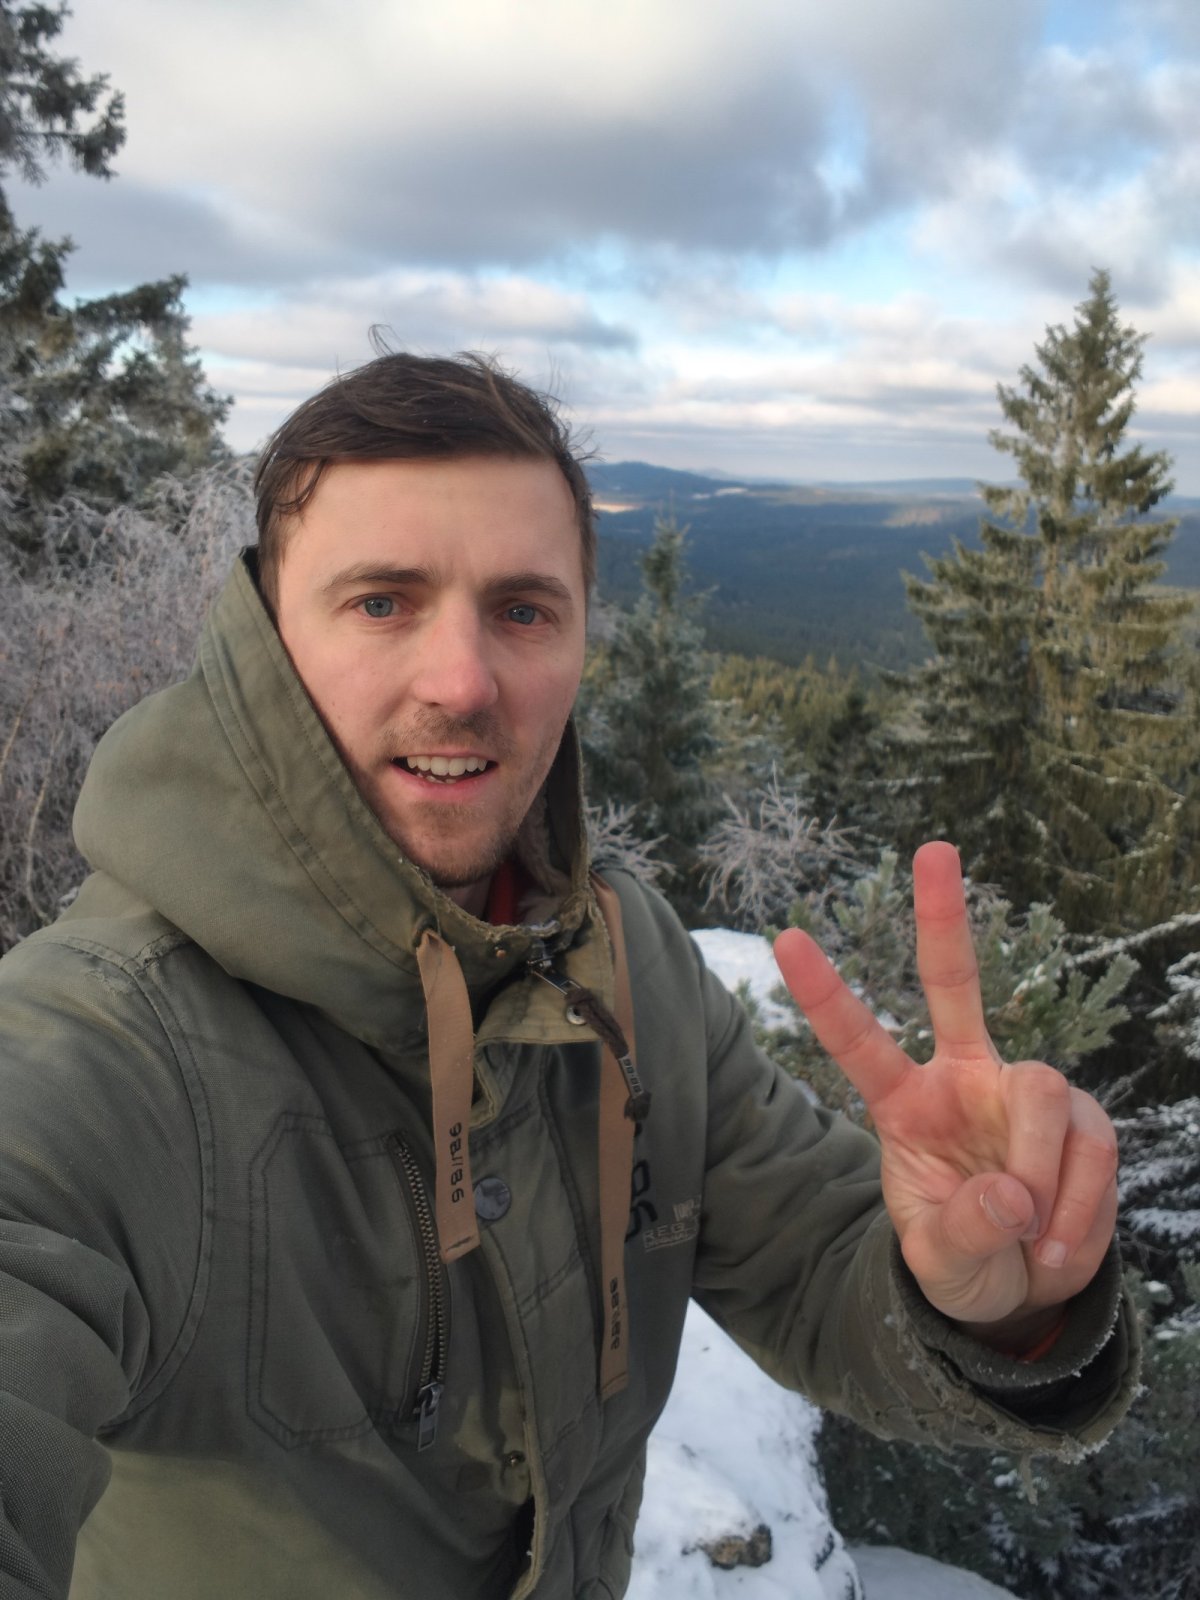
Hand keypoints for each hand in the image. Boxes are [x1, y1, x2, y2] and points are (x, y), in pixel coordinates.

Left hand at [773, 841, 1117, 1339]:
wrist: (1025, 1296)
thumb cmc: (965, 1265)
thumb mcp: (941, 1267)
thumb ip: (963, 1234)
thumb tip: (1009, 1192)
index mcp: (907, 1106)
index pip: (860, 1042)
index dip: (825, 994)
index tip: (784, 936)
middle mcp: (965, 1080)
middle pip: (956, 985)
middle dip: (943, 918)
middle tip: (934, 848)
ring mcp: (1024, 1095)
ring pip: (1042, 1092)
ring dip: (1043, 1176)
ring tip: (1031, 1243)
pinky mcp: (1082, 1121)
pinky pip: (1092, 1146)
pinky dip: (1080, 1206)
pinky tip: (1057, 1246)